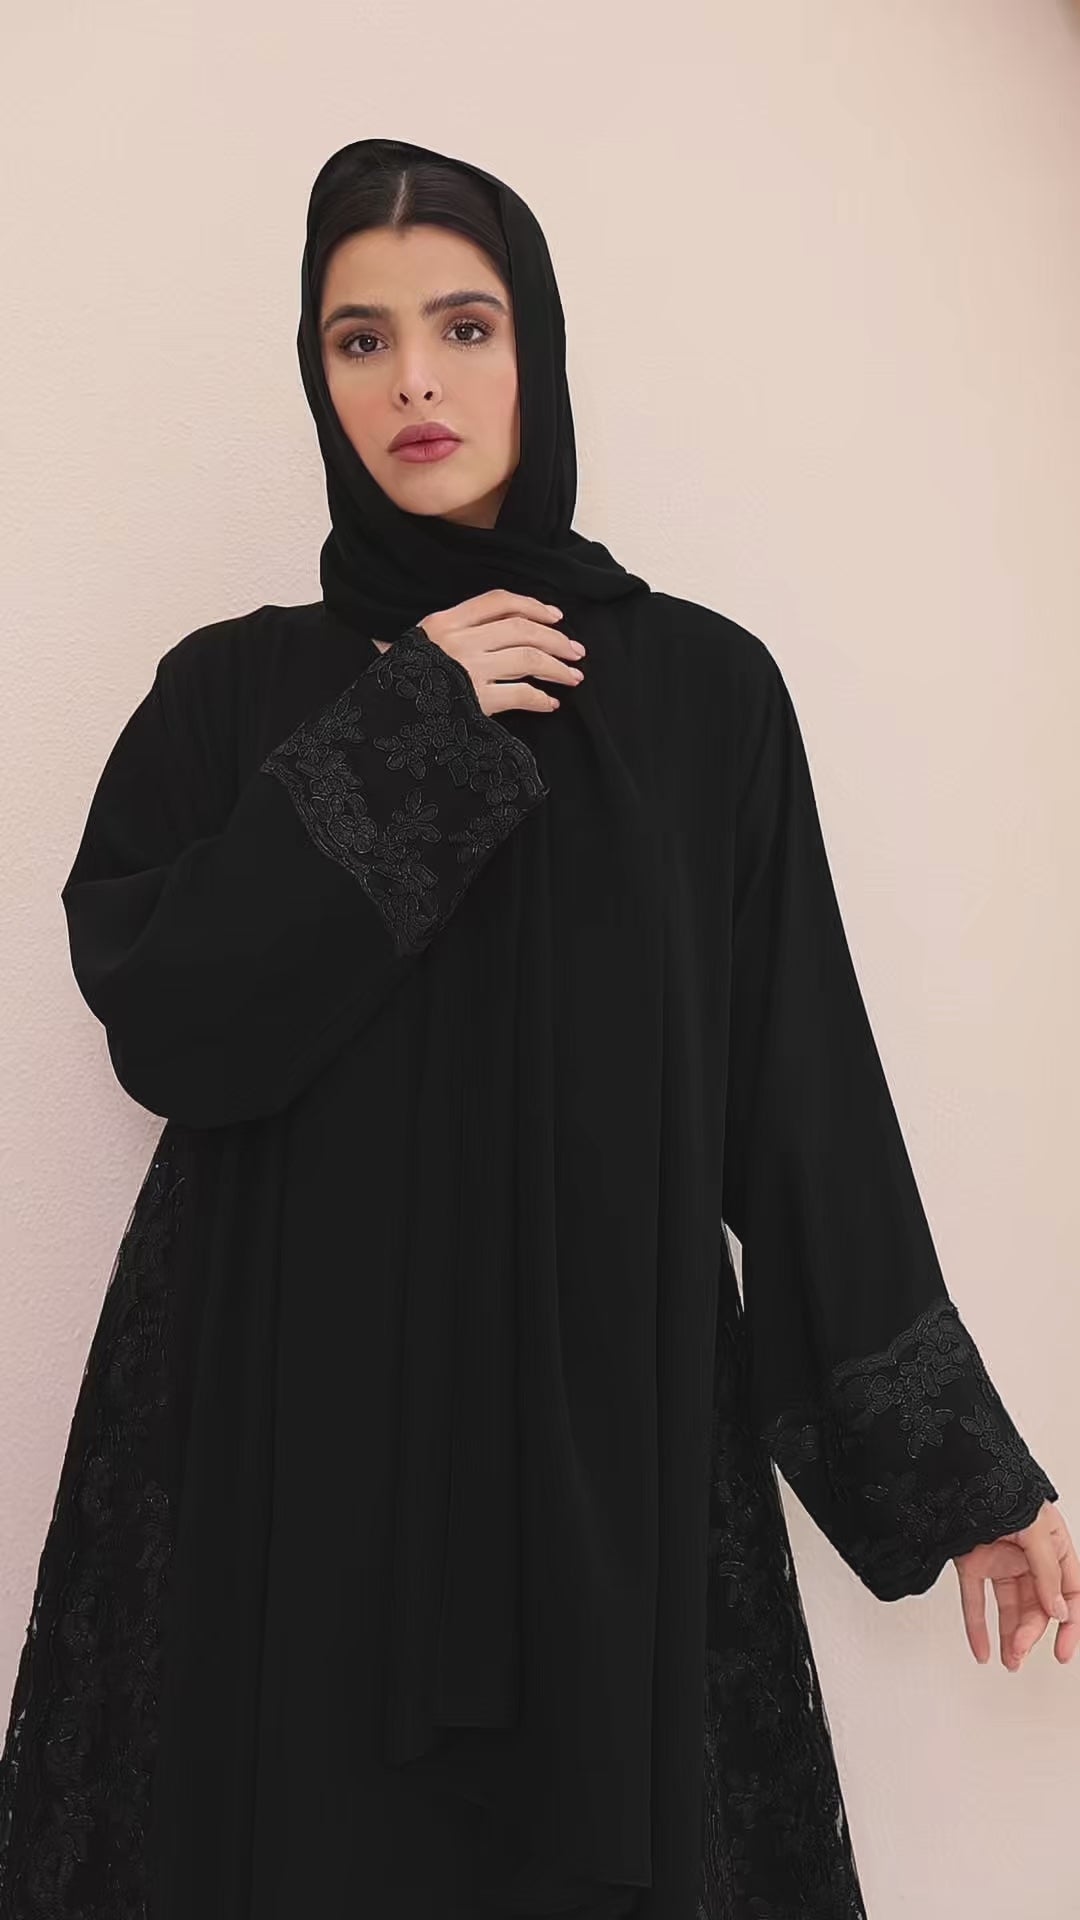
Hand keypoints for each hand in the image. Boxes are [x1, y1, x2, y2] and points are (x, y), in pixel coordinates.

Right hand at [416, 589, 585, 717]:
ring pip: (528, 657)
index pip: (498, 601)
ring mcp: (467, 670)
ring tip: (573, 677)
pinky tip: (550, 703)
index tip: (555, 616)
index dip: (533, 606)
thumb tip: (501, 633)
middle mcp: (458, 641)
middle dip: (556, 639)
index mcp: (444, 622)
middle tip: (576, 651)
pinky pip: (520, 694)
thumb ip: (454, 635)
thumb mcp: (420, 646)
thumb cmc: (400, 685)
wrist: (382, 721)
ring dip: (557, 667)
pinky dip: (541, 699)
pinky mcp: (475, 702)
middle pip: (521, 628)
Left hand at [952, 1500, 1077, 1668]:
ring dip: (1010, 1636)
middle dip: (1031, 1633)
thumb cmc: (1003, 1485)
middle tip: (1020, 1654)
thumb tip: (1059, 1611)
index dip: (1070, 1624)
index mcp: (1054, 1546)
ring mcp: (1000, 1560)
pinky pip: (976, 1601)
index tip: (1063, 1652)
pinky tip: (980, 1651)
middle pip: (1038, 1605)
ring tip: (1009, 1661)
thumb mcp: (1035, 1528)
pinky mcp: (972, 1563)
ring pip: (1010, 1607)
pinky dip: (977, 1628)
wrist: (961, 1470)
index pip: (1071, 1593)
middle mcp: (1029, 1556)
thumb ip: (1047, 1571)